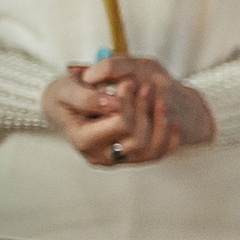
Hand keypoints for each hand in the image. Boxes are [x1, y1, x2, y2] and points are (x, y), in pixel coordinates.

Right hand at [41, 55, 215, 166]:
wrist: (83, 98)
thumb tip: (112, 103)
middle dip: (144, 109)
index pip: (120, 125)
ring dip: (160, 121)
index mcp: (82, 138)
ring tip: (159, 100)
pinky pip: (160, 154)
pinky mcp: (133, 157)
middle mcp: (99, 154)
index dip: (128, 102)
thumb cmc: (73, 90)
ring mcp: (118, 158)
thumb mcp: (68, 86)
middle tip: (146, 86)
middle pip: (137, 140)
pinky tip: (172, 120)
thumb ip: (86, 95)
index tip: (129, 81)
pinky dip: (170, 137)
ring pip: (151, 150)